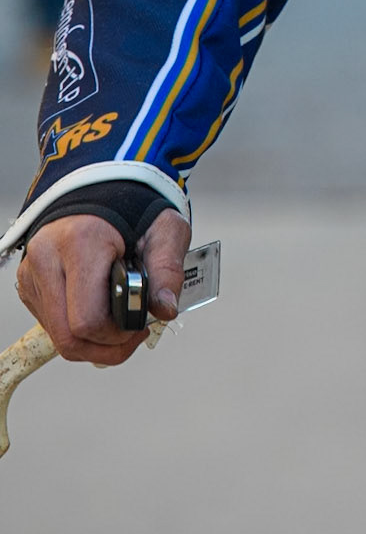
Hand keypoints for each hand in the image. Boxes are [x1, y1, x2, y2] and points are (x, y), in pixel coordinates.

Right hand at [16, 208, 191, 365]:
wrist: (101, 187)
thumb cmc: (133, 207)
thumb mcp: (165, 230)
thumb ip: (168, 270)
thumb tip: (164, 309)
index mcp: (80, 242)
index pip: (88, 319)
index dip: (118, 334)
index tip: (141, 323)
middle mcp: (47, 257)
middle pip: (68, 336)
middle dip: (106, 347)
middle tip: (133, 334)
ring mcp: (32, 272)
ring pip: (58, 336)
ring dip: (93, 343)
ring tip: (121, 324)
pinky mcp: (29, 283)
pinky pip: (53, 324)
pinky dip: (79, 329)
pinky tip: (101, 312)